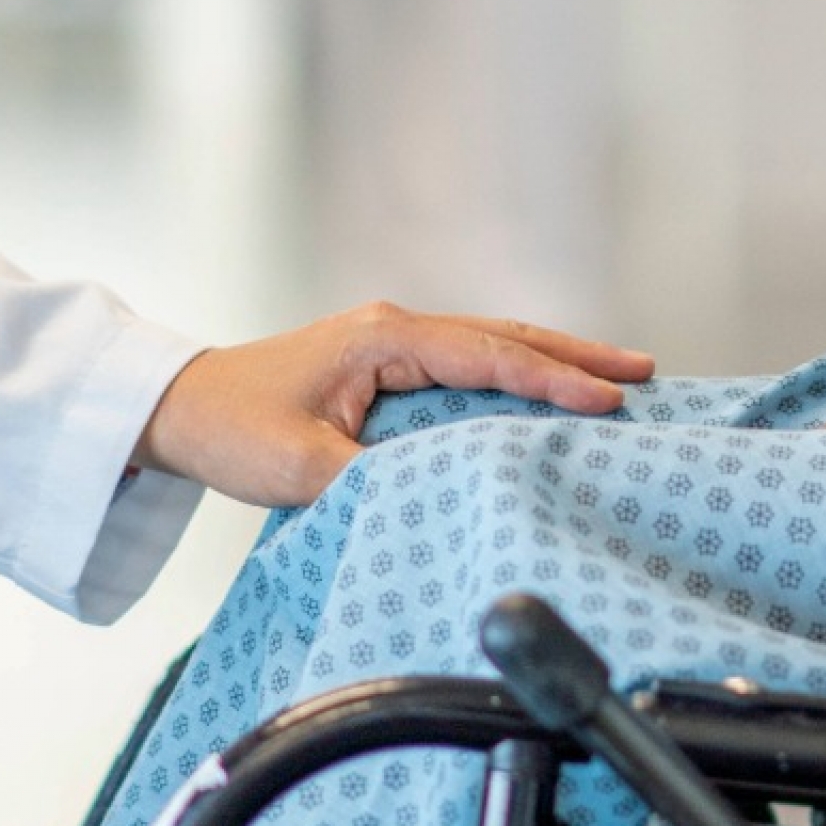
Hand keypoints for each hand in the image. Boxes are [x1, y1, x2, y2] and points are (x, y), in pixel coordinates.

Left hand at [131, 302, 654, 507]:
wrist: (180, 409)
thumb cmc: (232, 428)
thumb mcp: (299, 467)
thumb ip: (372, 479)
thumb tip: (438, 495)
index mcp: (383, 339)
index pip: (486, 357)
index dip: (550, 381)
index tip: (607, 401)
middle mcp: (395, 331)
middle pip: (505, 337)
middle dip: (575, 356)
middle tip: (645, 373)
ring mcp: (392, 346)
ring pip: (490, 348)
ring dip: (552, 362)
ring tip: (618, 378)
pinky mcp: (385, 369)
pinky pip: (467, 368)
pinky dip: (514, 377)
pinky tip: (543, 396)